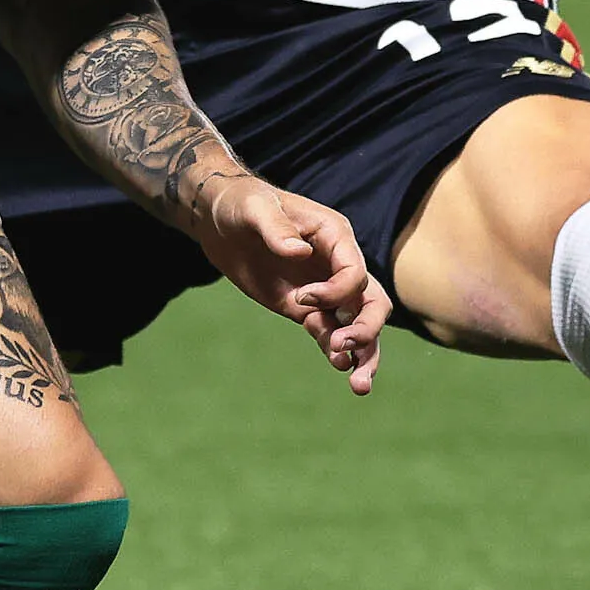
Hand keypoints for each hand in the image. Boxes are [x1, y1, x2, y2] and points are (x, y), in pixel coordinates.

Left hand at [191, 174, 386, 392]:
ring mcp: (322, 289)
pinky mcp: (303, 308)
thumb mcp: (255, 208)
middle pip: (371, 302)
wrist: (218, 219)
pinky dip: (335, 351)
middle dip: (366, 329)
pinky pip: (328, 332)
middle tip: (344, 348)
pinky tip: (338, 368)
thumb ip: (277, 229)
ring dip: (362, 352)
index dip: (336, 292)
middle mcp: (336, 265)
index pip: (355, 273)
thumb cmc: (241, 203)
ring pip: (356, 324)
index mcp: (335, 236)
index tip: (301, 298)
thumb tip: (300, 253)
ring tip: (359, 385)